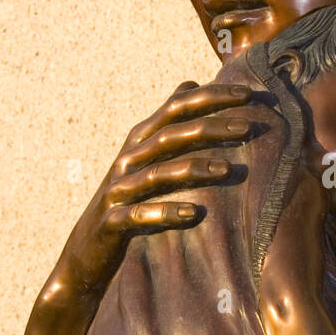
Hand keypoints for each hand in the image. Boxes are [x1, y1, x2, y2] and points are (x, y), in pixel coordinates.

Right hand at [53, 79, 266, 300]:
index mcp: (141, 140)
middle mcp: (128, 159)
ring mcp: (118, 191)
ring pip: (158, 173)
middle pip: (170, 135)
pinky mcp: (112, 222)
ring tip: (227, 170)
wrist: (87, 252)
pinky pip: (140, 215)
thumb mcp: (147, 157)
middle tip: (248, 126)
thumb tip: (191, 82)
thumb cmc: (128, 199)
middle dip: (210, 128)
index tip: (248, 93)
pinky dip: (165, 211)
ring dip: (193, 169)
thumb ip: (169, 122)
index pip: (177, 107)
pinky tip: (192, 212)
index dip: (210, 97)